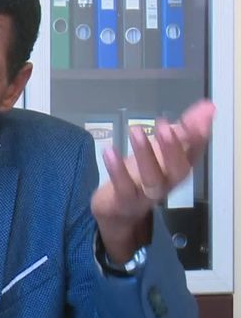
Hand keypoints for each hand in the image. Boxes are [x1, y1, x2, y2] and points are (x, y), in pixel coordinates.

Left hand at [91, 100, 214, 262]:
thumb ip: (183, 129)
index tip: (203, 114)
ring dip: (144, 154)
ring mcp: (146, 196)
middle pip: (177, 169)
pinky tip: (110, 151)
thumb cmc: (143, 175)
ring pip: (151, 179)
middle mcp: (167, 183)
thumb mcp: (161, 150)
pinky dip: (117, 170)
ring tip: (135, 130)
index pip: (193, 153)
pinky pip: (123, 188)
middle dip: (173, 147)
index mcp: (177, 169)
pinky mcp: (124, 202)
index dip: (198, 136)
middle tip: (164, 125)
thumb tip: (208, 105)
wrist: (118, 211)